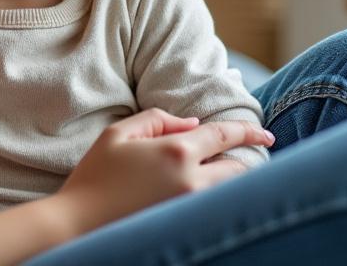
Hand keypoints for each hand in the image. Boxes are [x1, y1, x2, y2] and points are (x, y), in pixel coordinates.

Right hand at [56, 109, 273, 229]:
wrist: (79, 224)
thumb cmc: (95, 176)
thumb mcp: (118, 133)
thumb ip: (158, 120)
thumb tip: (192, 124)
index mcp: (176, 152)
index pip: (225, 136)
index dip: (250, 132)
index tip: (267, 135)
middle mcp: (192, 181)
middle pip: (238, 168)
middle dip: (246, 160)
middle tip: (249, 158)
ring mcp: (192, 208)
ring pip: (231, 191)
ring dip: (236, 181)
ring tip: (229, 174)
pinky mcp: (186, 226)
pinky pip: (216, 208)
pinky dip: (222, 198)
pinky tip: (212, 194)